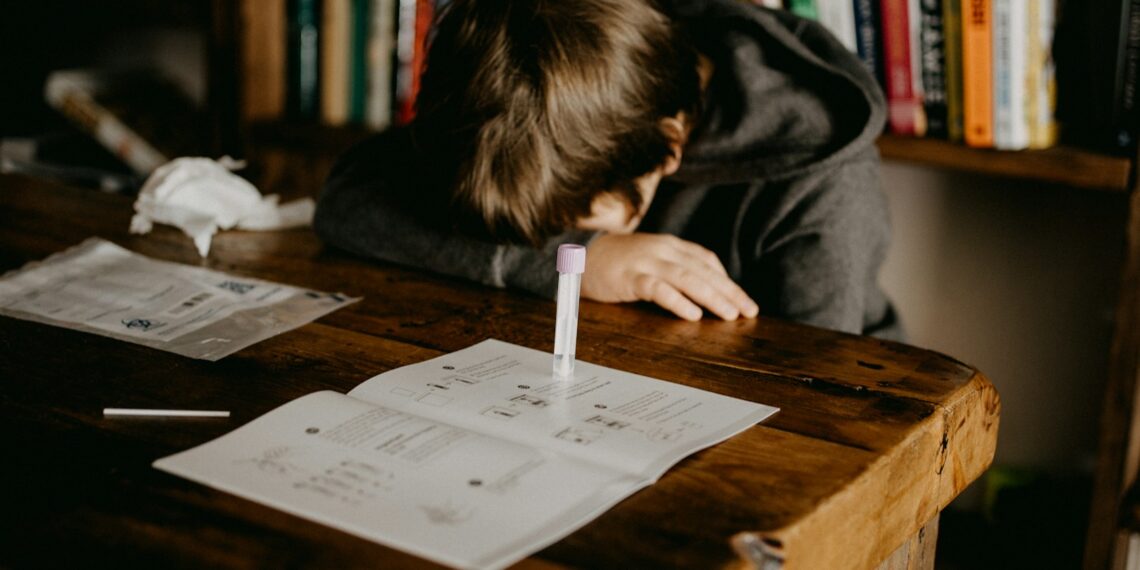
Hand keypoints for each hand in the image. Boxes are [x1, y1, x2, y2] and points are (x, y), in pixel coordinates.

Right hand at [581, 233, 758, 320]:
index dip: (728, 282)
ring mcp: (646, 262)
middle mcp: (663, 250)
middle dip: (729, 292)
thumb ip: (678, 269)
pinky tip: (692, 314)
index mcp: (671, 246)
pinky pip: (658, 288)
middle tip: (748, 311)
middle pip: (703, 271)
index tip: (746, 302)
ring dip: (712, 296)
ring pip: (687, 278)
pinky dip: (677, 301)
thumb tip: (709, 292)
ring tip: (729, 314)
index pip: (707, 262)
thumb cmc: (621, 264)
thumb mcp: (653, 260)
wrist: (581, 258)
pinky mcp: (629, 277)